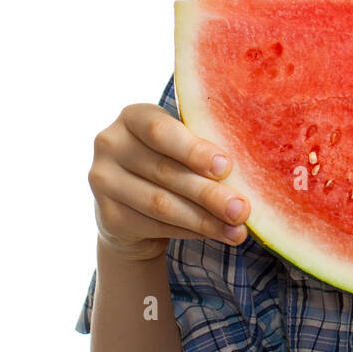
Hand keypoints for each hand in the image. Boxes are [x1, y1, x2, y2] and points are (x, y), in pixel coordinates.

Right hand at [88, 103, 249, 260]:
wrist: (133, 207)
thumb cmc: (170, 165)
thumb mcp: (182, 149)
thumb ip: (203, 152)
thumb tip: (249, 173)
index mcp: (133, 117)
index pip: (160, 130)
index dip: (193, 150)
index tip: (226, 167)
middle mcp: (110, 144)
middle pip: (166, 171)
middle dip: (209, 193)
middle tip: (241, 209)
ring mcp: (102, 181)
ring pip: (161, 204)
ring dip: (204, 220)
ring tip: (237, 230)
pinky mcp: (107, 216)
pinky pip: (155, 226)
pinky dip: (190, 232)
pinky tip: (215, 234)